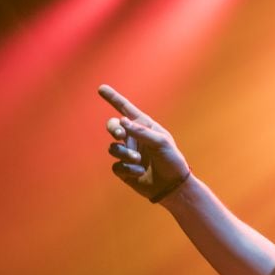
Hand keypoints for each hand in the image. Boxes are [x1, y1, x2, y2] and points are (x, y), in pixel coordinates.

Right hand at [99, 84, 190, 200]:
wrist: (172, 186)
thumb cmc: (171, 160)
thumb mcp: (161, 142)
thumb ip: (141, 131)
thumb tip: (121, 120)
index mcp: (144, 126)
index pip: (126, 109)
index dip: (113, 98)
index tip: (101, 88)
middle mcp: (134, 138)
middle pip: (113, 126)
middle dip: (113, 128)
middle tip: (120, 134)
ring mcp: (128, 153)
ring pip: (113, 148)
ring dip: (125, 154)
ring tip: (138, 160)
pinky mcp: (123, 169)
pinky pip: (116, 166)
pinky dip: (127, 169)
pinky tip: (140, 173)